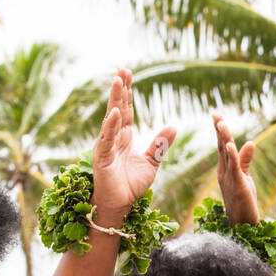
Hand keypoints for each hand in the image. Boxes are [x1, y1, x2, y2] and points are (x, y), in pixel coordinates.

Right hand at [89, 69, 176, 225]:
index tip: (129, 75)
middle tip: (123, 70)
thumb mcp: (151, 162)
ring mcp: (106, 146)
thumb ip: (160, 144)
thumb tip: (173, 126)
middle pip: (118, 109)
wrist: (119, 206)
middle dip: (120, 90)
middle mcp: (113, 138)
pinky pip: (107, 139)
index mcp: (124, 138)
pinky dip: (111, 126)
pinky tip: (115, 113)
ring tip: (118, 82)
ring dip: (115, 100)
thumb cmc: (130, 186)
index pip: (127, 111)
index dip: (128, 94)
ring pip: (111, 119)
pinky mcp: (101, 158)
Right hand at [213, 114, 257, 224]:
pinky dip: (232, 155)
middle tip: (215, 114)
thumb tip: (250, 142)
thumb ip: (246, 160)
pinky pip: (234, 168)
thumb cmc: (243, 202)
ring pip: (226, 155)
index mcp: (225, 169)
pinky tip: (229, 144)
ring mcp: (229, 179)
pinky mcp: (238, 185)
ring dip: (224, 138)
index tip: (216, 115)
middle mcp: (224, 172)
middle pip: (221, 147)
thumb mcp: (245, 177)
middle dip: (218, 130)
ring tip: (221, 123)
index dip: (219, 130)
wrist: (242, 225)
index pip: (221, 146)